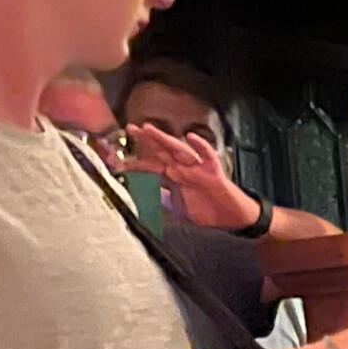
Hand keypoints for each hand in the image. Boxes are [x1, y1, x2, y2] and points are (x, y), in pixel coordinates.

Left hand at [124, 125, 259, 233]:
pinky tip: (191, 137)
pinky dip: (200, 146)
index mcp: (172, 178)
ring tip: (150, 129)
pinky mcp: (213, 172)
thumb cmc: (207, 212)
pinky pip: (207, 156)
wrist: (232, 219)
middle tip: (130, 129)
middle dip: (145, 141)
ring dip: (165, 139)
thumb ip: (160, 204)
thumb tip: (140, 203)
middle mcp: (182, 170)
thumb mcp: (177, 210)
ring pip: (179, 150)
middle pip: (161, 152)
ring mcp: (197, 169)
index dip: (133, 165)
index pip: (149, 167)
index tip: (115, 162)